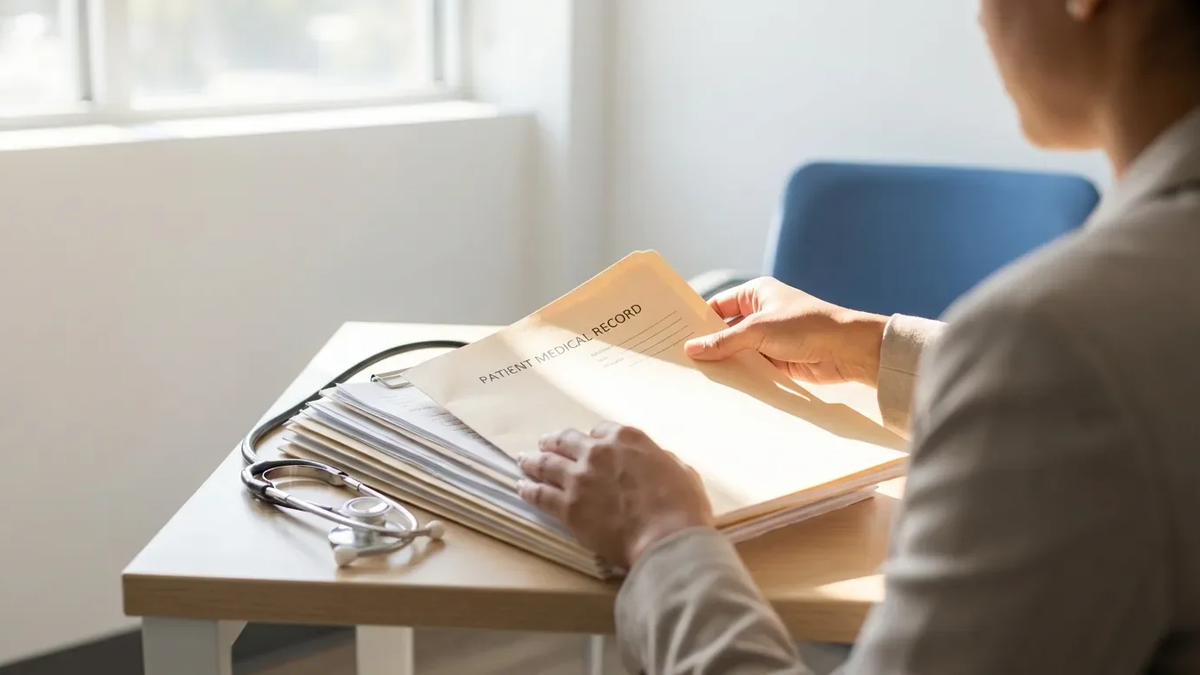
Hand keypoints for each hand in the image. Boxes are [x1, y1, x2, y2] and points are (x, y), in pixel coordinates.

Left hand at [516, 422, 713, 569]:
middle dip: (553, 442)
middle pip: (566, 441)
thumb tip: (655, 462)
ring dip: (533, 461)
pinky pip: (540, 494)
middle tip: (544, 444)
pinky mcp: (568, 507)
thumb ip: (660, 460)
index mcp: (626, 438)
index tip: (589, 443)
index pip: (600, 430)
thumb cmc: (682, 506)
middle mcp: (597, 452)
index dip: (593, 438)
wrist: (666, 538)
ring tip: (524, 460)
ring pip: (546, 464)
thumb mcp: (681, 470)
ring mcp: (579, 478)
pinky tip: (521, 486)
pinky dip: (528, 489)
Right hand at [684, 277, 888, 386]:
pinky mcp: (777, 360)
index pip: (718, 305)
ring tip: (694, 378)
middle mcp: (761, 314)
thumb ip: (723, 341)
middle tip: (680, 361)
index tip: (676, 336)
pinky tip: (720, 387)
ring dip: (724, 363)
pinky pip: (750, 368)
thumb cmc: (806, 326)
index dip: (698, 320)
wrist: (847, 350)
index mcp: (756, 294)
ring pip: (737, 351)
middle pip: (726, 330)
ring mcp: (769, 339)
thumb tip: (691, 348)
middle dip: (708, 345)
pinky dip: (739, 376)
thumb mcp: (758, 330)